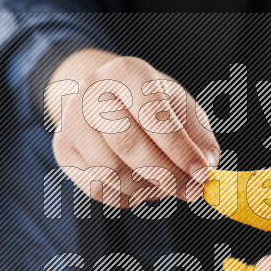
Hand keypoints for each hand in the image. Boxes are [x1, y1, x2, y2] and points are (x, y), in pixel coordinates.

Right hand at [50, 50, 219, 207]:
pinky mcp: (63, 149)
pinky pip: (96, 187)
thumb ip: (199, 138)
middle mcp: (93, 92)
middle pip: (127, 145)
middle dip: (165, 175)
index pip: (153, 115)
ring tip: (162, 184)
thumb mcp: (181, 108)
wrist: (104, 95)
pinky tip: (140, 187)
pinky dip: (125, 197)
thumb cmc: (151, 103)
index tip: (203, 174)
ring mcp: (72, 121)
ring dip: (144, 188)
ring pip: (109, 172)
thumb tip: (207, 168)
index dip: (181, 150)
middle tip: (189, 191)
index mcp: (127, 72)